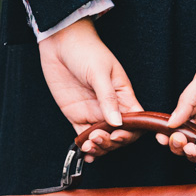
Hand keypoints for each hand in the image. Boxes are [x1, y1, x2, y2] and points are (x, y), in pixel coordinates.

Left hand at [38, 18, 142, 161]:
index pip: (135, 121)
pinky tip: (86, 153)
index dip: (130, 133)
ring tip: (91, 145)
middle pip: (119, 134)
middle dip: (112, 142)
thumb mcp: (100, 72)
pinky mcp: (77, 115)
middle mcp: (110, 107)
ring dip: (100, 147)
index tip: (118, 135)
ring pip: (102, 139)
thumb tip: (117, 122)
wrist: (60, 42)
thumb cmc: (85, 49)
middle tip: (100, 138)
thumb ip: (108, 98)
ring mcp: (93, 112)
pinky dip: (86, 148)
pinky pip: (83, 136)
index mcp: (123, 95)